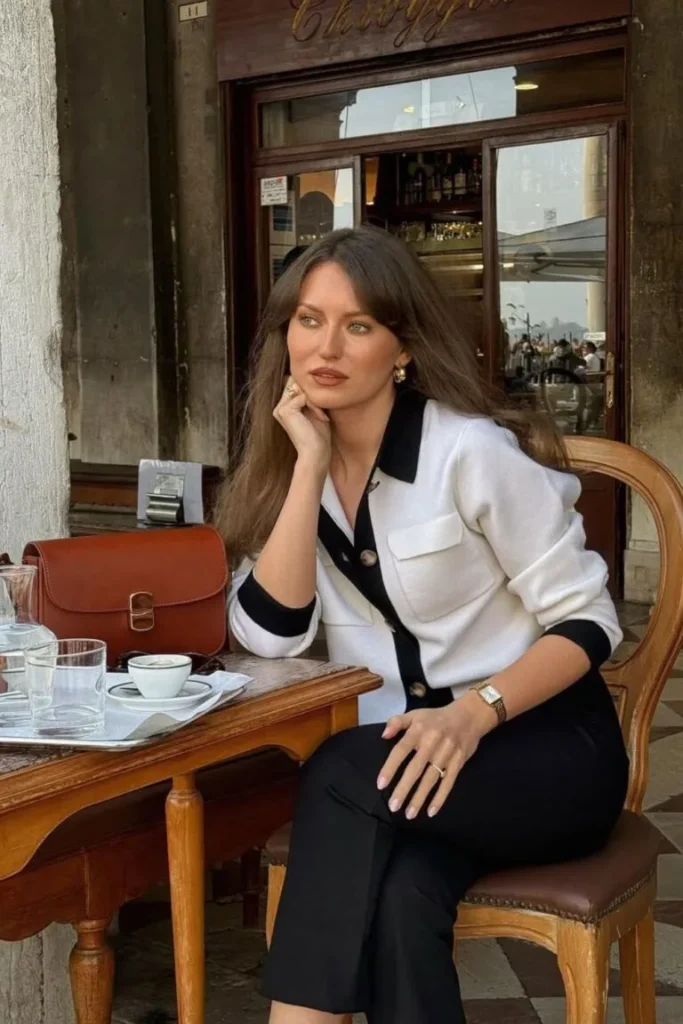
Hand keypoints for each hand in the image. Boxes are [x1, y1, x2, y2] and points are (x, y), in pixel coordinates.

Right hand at [274, 376, 330, 471]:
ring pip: (301, 388)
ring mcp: (280, 409)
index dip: (311, 391)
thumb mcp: (315, 410)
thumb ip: (310, 396)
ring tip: (321, 415)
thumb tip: (313, 380)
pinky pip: (303, 396)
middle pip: (297, 383)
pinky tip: (320, 417)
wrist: (316, 453)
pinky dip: (315, 405)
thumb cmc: (318, 435)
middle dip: (312, 394)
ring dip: (315, 400)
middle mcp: (279, 407)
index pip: (296, 384)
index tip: (321, 409)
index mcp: (285, 407)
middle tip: (321, 411)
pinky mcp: (284, 410)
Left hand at [376, 692, 495, 819]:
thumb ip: (396, 722)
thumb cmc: (436, 718)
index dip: (390, 768)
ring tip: (409, 814)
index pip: (400, 751)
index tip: (381, 784)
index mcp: (418, 730)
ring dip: (420, 798)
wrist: (468, 716)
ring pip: (431, 779)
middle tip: (393, 806)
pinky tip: (431, 811)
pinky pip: (448, 783)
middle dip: (404, 789)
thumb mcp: (415, 714)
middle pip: (415, 769)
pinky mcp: (458, 762)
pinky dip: (440, 798)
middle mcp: (431, 742)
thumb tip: (383, 735)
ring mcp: (446, 753)